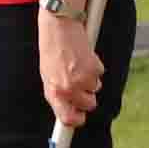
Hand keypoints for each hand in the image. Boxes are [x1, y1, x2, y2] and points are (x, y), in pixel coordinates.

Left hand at [39, 10, 102, 124]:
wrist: (58, 27)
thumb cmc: (51, 51)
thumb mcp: (48, 74)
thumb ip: (58, 92)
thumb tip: (69, 109)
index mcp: (53, 91)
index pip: (67, 118)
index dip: (76, 120)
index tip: (80, 118)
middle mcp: (67, 89)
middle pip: (89, 105)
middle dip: (87, 96)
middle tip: (80, 83)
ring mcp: (81, 80)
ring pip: (95, 88)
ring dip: (90, 79)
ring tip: (78, 64)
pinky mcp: (94, 68)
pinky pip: (100, 74)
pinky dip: (95, 67)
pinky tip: (84, 56)